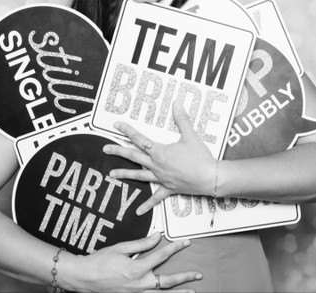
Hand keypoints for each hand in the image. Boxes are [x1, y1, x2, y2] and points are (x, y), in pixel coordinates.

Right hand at [68, 232, 201, 291]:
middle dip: (184, 277)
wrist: (83, 278)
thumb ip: (141, 243)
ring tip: (192, 292)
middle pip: (167, 281)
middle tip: (197, 274)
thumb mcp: (120, 248)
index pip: (161, 256)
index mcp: (136, 269)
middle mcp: (138, 284)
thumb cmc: (99, 262)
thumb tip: (157, 237)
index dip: (175, 248)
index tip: (185, 243)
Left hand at [103, 104, 217, 214]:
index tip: (116, 126)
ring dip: (124, 174)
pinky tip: (138, 211)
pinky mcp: (168, 188)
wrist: (209, 177)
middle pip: (133, 156)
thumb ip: (182, 119)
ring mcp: (161, 178)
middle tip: (105, 149)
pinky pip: (156, 198)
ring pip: (139, 175)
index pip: (139, 139)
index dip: (127, 131)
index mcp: (159, 152)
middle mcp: (156, 165)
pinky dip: (147, 205)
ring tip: (112, 174)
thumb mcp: (190, 135)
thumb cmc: (200, 157)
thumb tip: (176, 103)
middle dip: (118, 151)